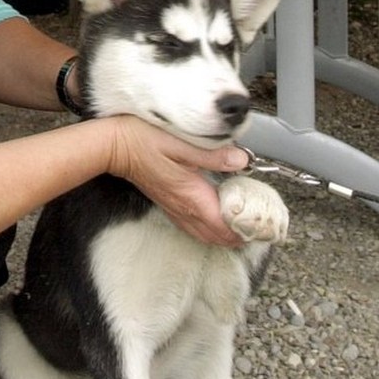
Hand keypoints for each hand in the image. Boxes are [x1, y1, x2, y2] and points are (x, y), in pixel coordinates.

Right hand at [104, 116, 252, 245]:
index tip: (264, 223)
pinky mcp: (168, 204)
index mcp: (192, 196)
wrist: (114, 146)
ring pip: (206, 235)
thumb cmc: (144, 141)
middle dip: (240, 236)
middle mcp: (184, 209)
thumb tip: (241, 160)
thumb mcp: (182, 143)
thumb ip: (214, 155)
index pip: (225, 226)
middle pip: (218, 237)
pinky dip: (211, 228)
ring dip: (225, 235)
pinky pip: (194, 227)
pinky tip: (217, 216)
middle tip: (259, 226)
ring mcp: (174, 209)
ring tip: (243, 224)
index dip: (246, 229)